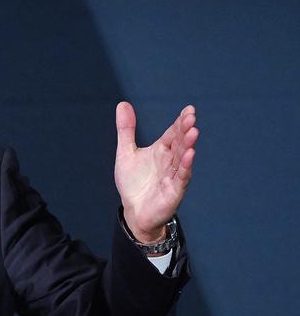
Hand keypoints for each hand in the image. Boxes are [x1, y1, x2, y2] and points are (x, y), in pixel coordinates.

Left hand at [114, 102, 198, 242]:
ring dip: (188, 145)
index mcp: (161, 150)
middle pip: (179, 143)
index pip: (172, 133)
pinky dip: (184, 166)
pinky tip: (189, 155)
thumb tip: (122, 103)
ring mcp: (173, 175)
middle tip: (191, 117)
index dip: (180, 122)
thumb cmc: (133, 182)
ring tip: (193, 132)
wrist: (134, 211)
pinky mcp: (173, 191)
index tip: (189, 109)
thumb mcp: (125, 153)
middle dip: (185, 130)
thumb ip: (126, 130)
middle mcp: (170, 161)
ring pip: (182, 158)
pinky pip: (180, 177)